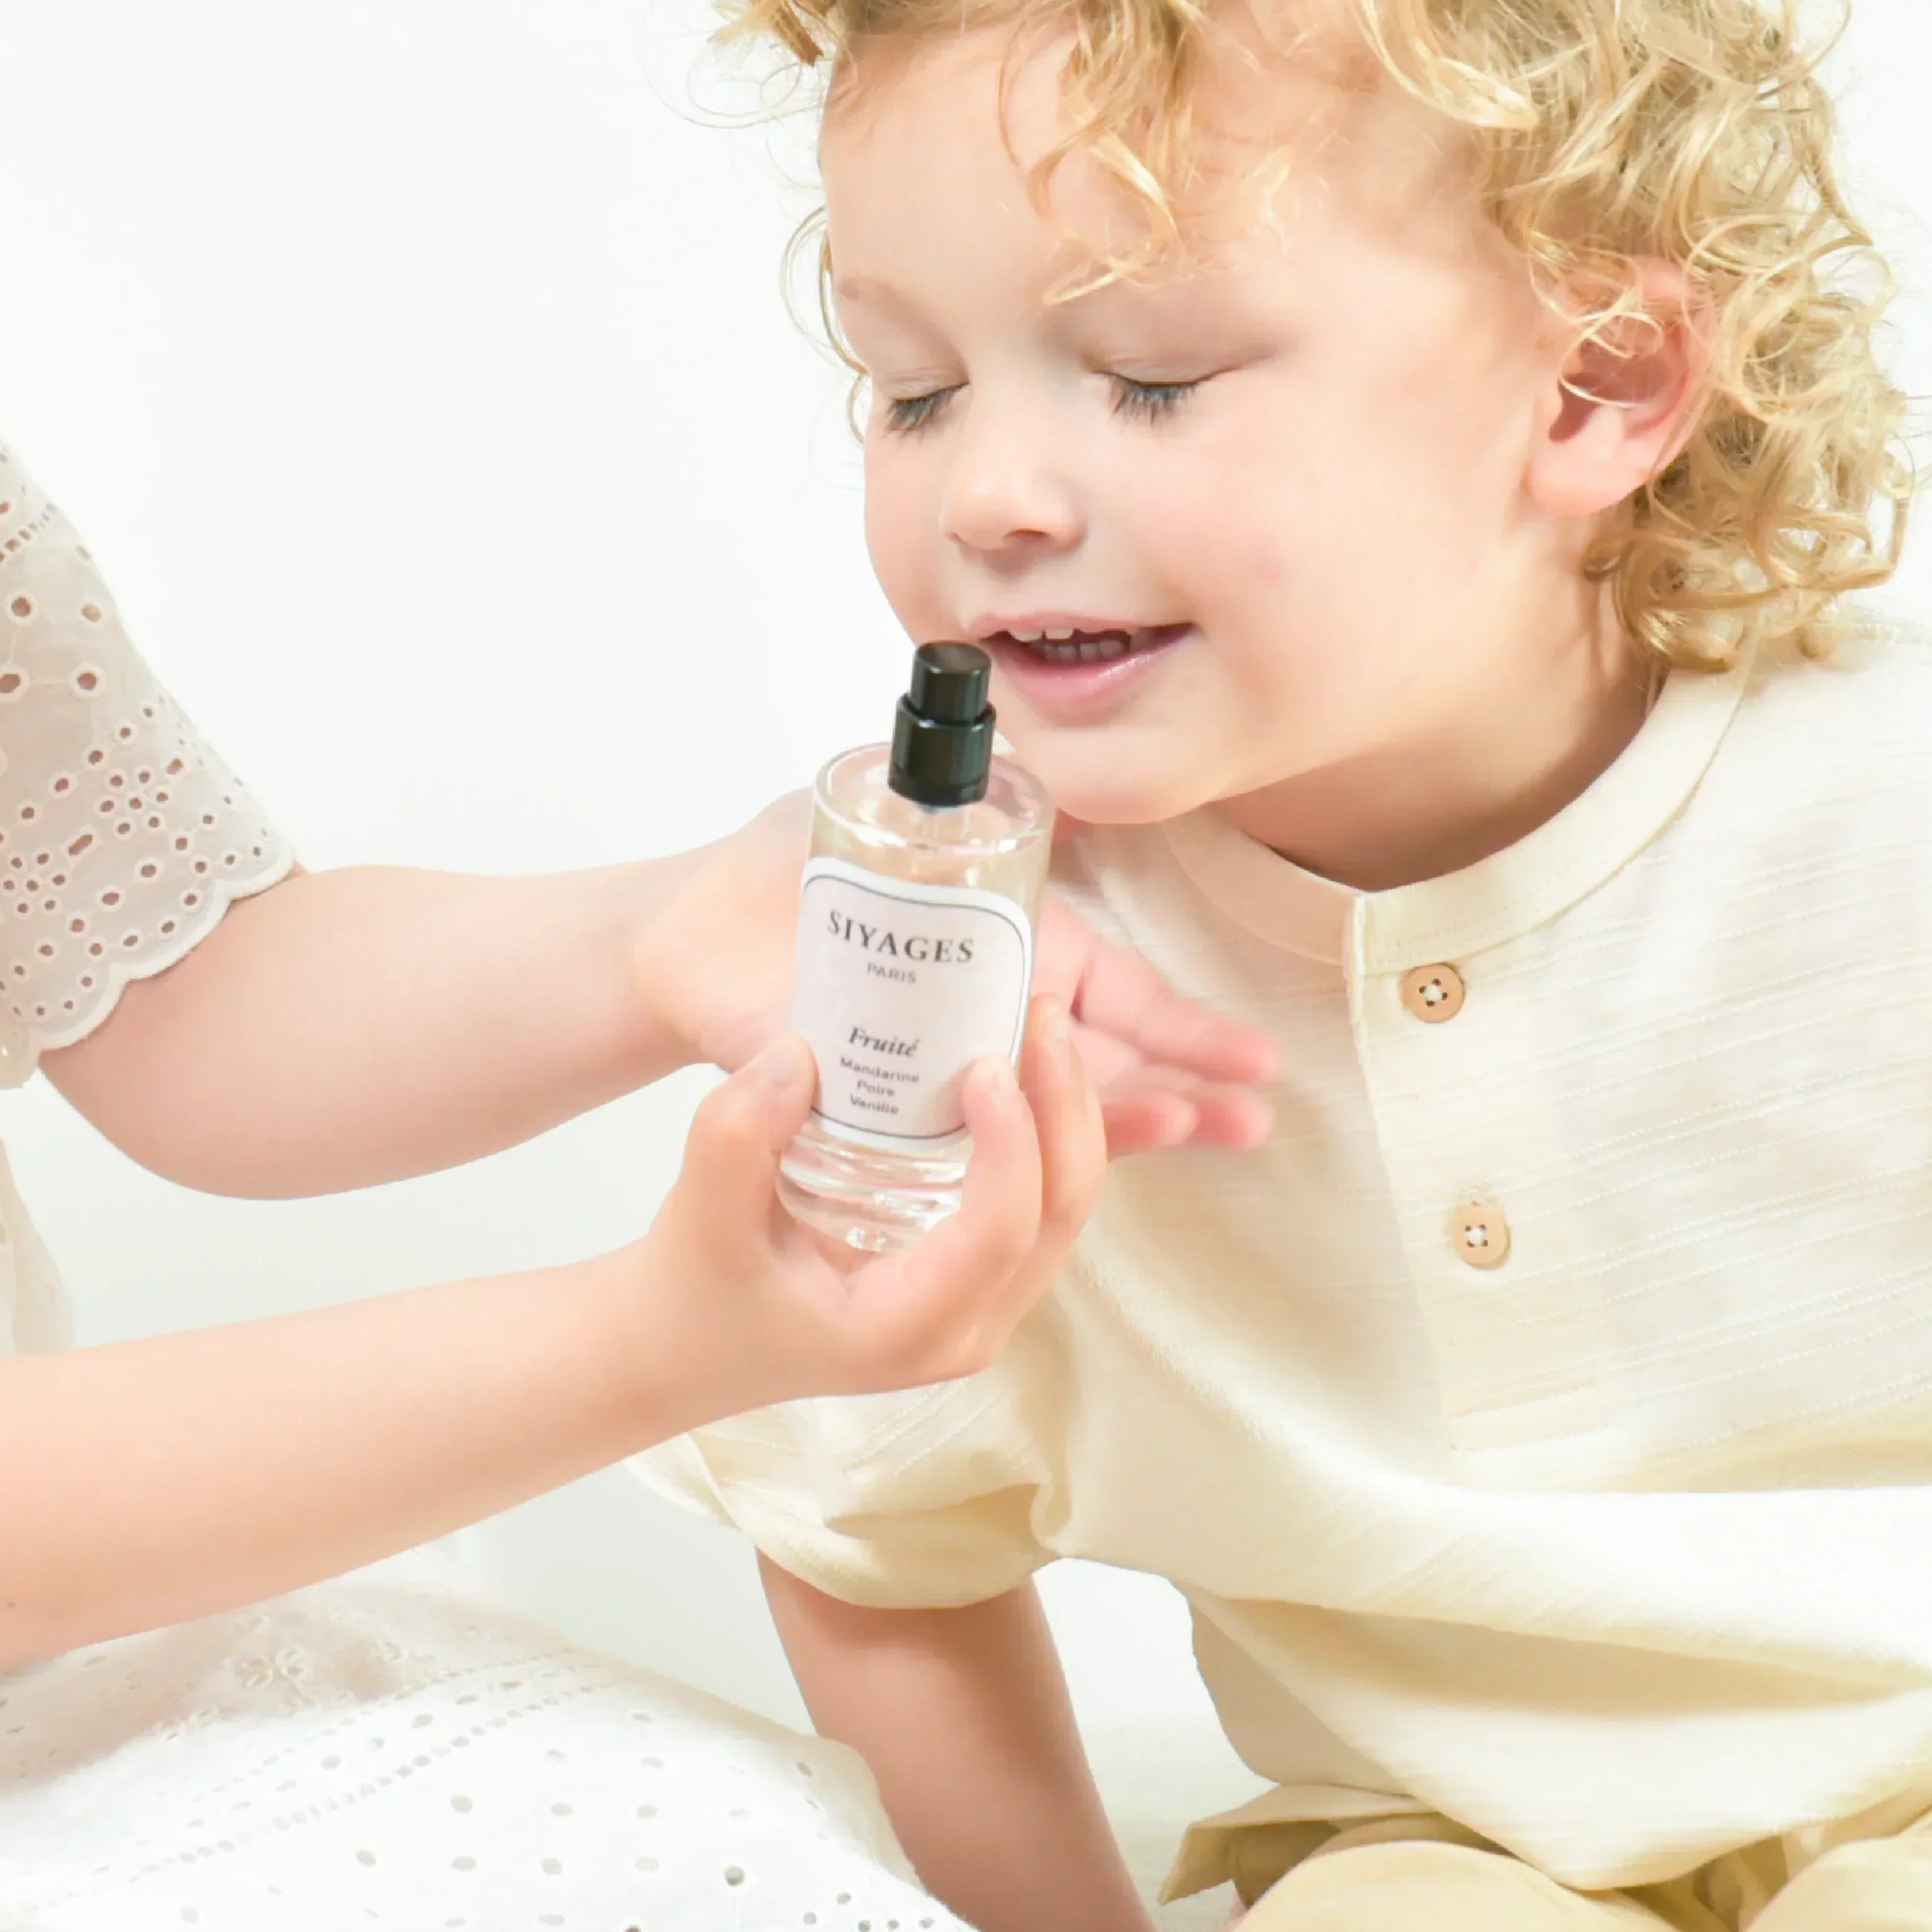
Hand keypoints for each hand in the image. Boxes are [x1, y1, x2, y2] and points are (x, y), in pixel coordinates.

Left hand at [628, 795, 1277, 1152]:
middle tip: (1253, 1113)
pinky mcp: (887, 1111)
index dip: (1181, 1025)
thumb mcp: (864, 816)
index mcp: (996, 945)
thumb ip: (943, 800)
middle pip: (1101, 1054)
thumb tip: (1023, 764)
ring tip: (1206, 1135)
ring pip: (1053, 1105)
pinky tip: (1086, 1167)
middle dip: (1182, 1082)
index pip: (1109, 987)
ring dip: (1129, 1121)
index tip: (1253, 1056)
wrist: (677, 938)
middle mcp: (983, 1014)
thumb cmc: (767, 872)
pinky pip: (973, 1144)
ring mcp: (943, 1067)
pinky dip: (1029, 1155)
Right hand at [629, 1001, 1113, 1418]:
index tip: (988, 1063)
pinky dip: (1041, 1134)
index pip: (998, 1233)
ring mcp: (979, 1309)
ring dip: (1064, 1115)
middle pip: (1058, 1216)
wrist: (689, 1341)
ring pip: (1062, 1210)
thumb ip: (738, 1133)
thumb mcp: (699, 1209)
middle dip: (1065, 1108)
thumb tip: (800, 1051)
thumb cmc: (697, 1286)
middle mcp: (961, 1331)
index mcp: (903, 1329)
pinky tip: (1018, 1067)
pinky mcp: (974, 1278)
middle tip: (1037, 1013)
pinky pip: (1037, 1204)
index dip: (1013, 1143)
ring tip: (1037, 1024)